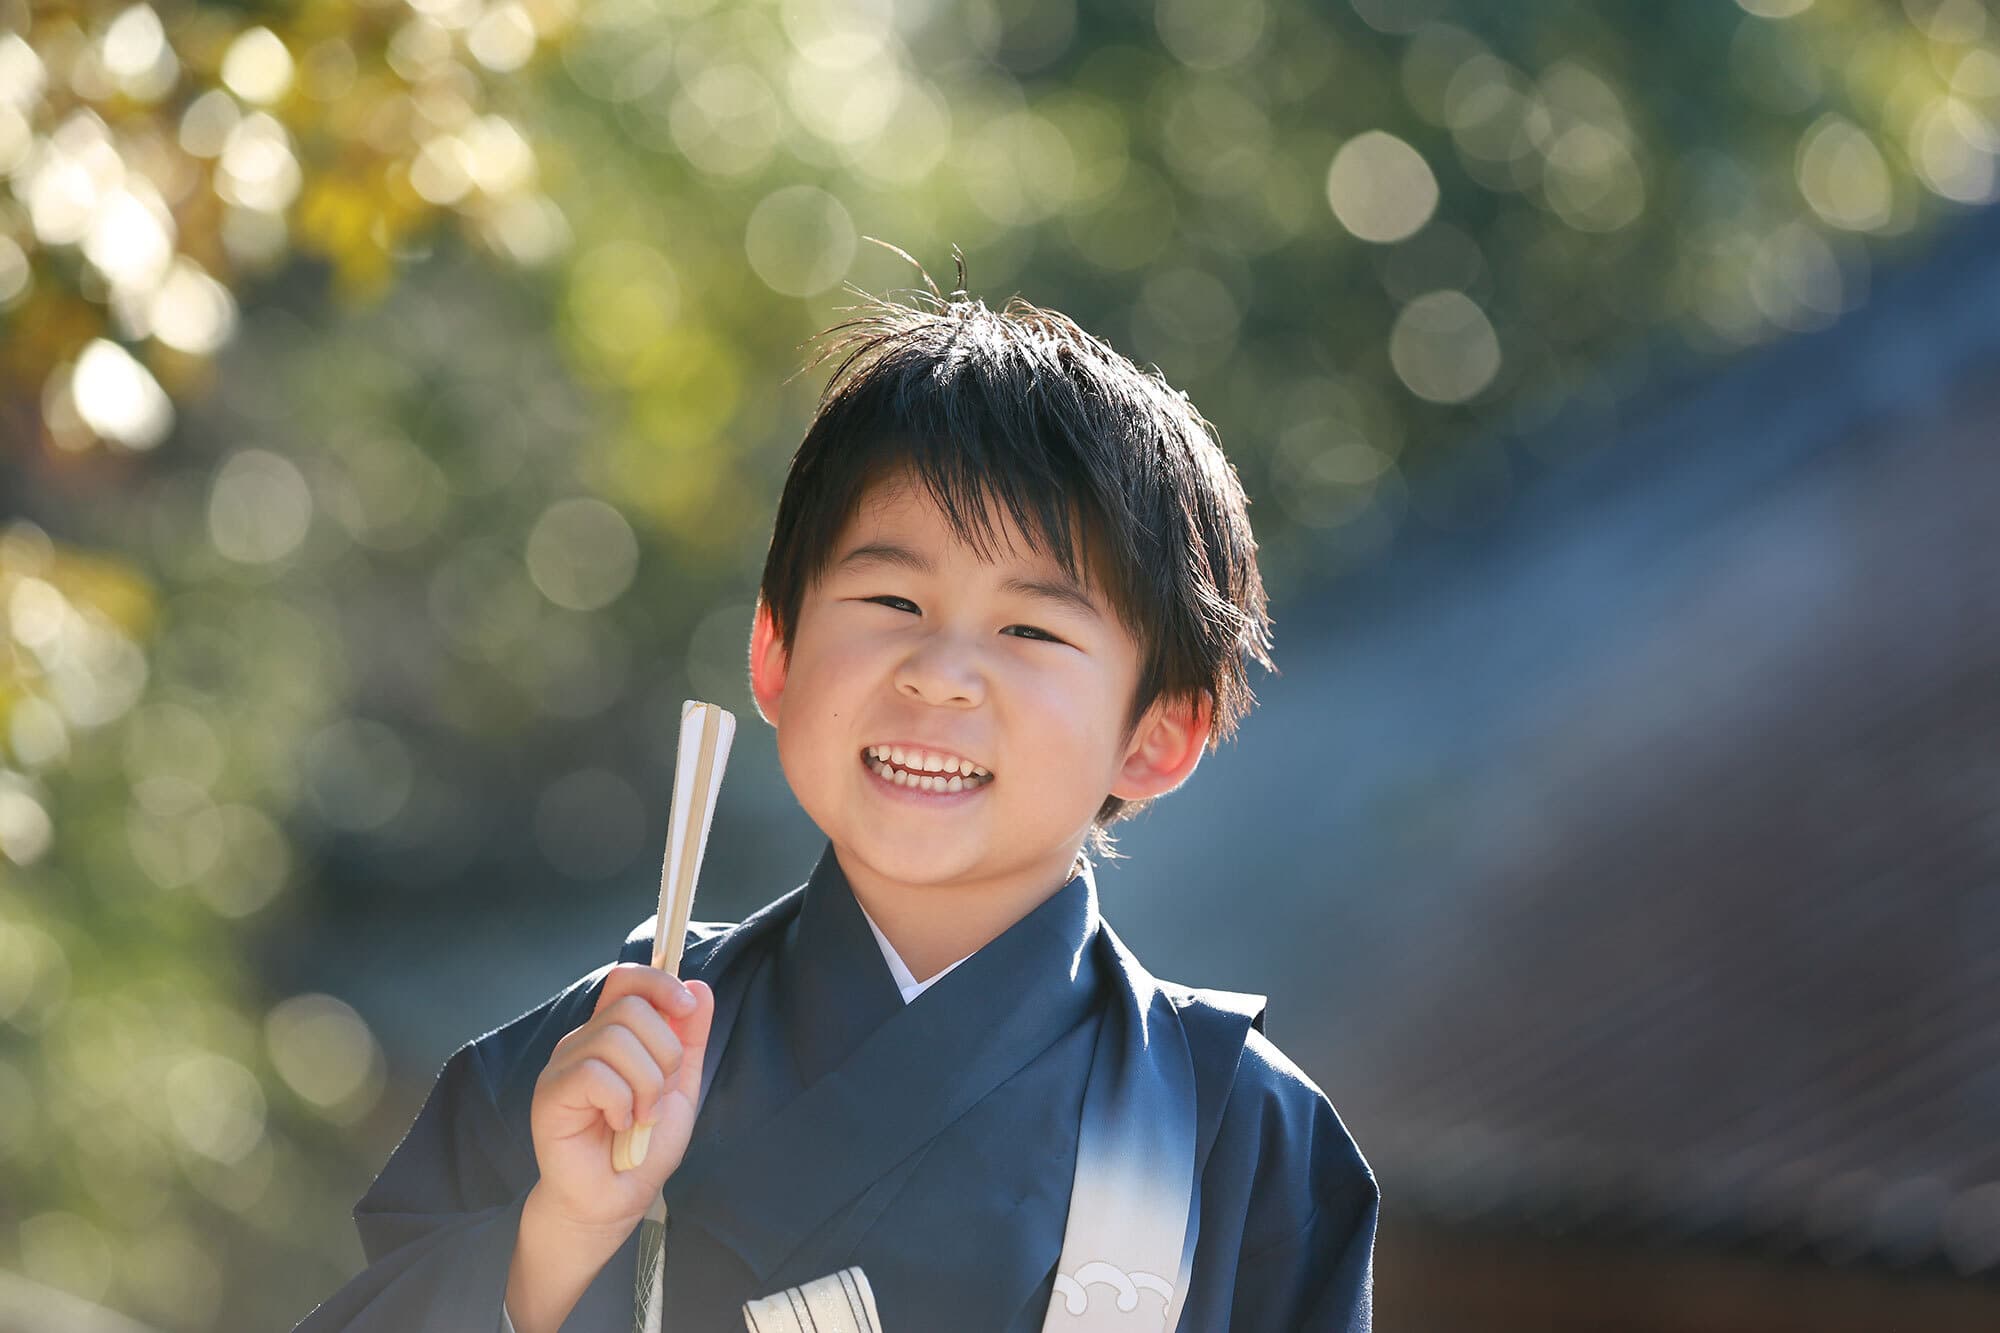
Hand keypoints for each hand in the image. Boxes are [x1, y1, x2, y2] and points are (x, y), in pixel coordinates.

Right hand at [525, 964, 714, 1240]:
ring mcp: (563, 1065)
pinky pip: (595, 1074)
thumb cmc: (642, 1147)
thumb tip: (700, 988)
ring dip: (646, 1084)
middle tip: (659, 1097)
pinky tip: (620, 1125)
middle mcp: (583, 1041)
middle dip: (664, 1053)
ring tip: (641, 1117)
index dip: (659, 982)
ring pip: (616, 1039)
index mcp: (612, 1034)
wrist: (615, 1201)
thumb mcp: (680, 1087)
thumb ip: (689, 1039)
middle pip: (630, 1007)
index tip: (686, 1008)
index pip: (626, 980)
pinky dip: (622, 1102)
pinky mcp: (551, 1094)